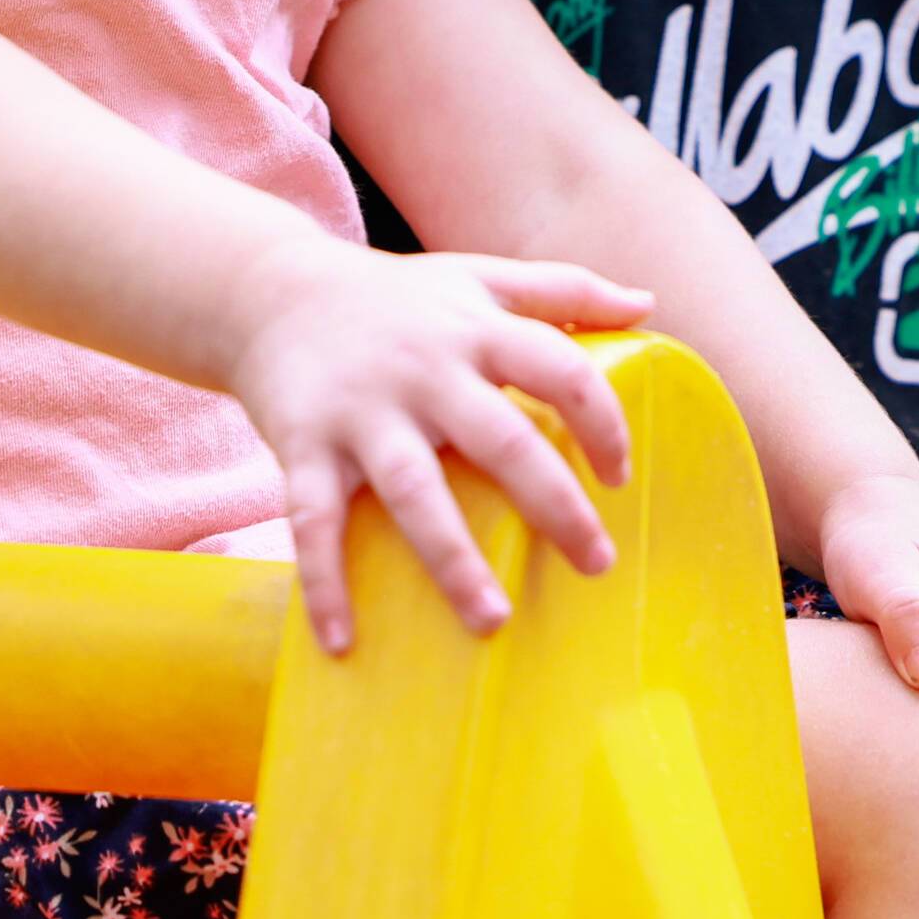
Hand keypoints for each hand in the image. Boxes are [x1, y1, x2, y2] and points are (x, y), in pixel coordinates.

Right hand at [230, 244, 649, 654]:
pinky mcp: (304, 447)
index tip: (620, 475)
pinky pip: (313, 523)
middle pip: (501, 439)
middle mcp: (425, 370)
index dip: (601, 421)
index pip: (560, 369)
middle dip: (554, 505)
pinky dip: (324, 583)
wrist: (270, 293)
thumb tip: (647, 305)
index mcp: (476, 330)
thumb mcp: (480, 278)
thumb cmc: (399, 299)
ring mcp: (362, 412)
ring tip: (493, 621)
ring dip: (452, 560)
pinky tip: (344, 641)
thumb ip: (565, 289)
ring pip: (414, 491)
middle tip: (598, 564)